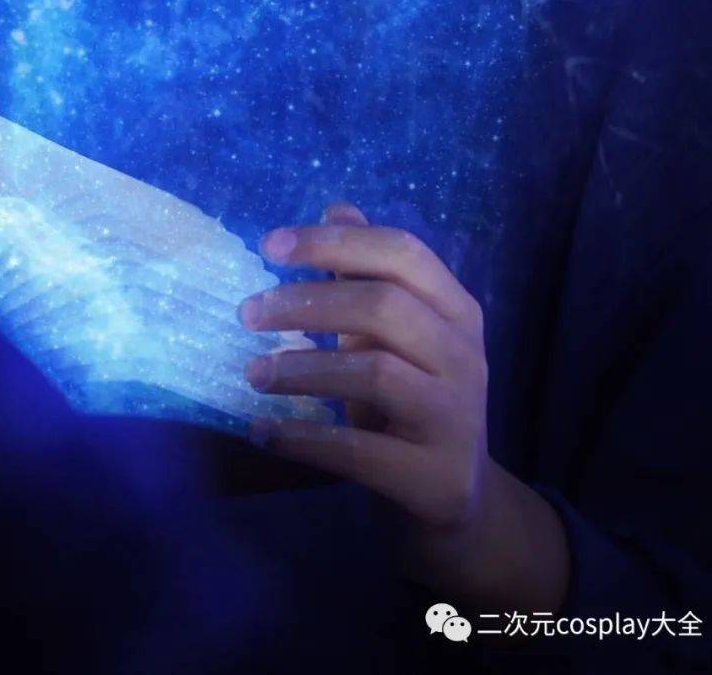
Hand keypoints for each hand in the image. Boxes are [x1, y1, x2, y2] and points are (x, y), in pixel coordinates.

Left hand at [238, 201, 569, 611]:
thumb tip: (337, 208)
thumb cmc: (413, 401)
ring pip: (376, 374)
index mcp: (457, 310)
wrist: (458, 503)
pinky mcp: (436, 479)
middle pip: (385, 307)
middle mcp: (465, 358)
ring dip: (302, 369)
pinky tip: (262, 431)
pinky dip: (304, 438)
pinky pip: (361, 453)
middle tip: (246, 313)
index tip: (269, 245)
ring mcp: (456, 420)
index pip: (402, 253)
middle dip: (308, 302)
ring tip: (252, 374)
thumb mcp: (395, 335)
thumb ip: (368, 274)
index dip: (335, 243)